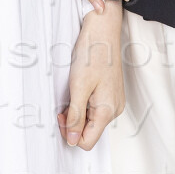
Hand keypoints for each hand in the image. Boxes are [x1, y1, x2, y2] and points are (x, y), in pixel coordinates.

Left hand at [58, 0, 124, 151]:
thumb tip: (72, 140)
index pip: (87, 142)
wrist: (102, 31)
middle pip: (89, 131)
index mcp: (107, 111)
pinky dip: (84, 103)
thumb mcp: (79, 87)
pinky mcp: (110, 93)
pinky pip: (95, 108)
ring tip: (73, 92)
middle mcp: (114, 109)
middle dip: (73, 122)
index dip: (70, 134)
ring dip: (77, 111)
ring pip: (91, 120)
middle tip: (63, 103)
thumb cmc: (93, 54)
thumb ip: (75, 116)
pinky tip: (80, 88)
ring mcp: (114, 101)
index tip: (60, 116)